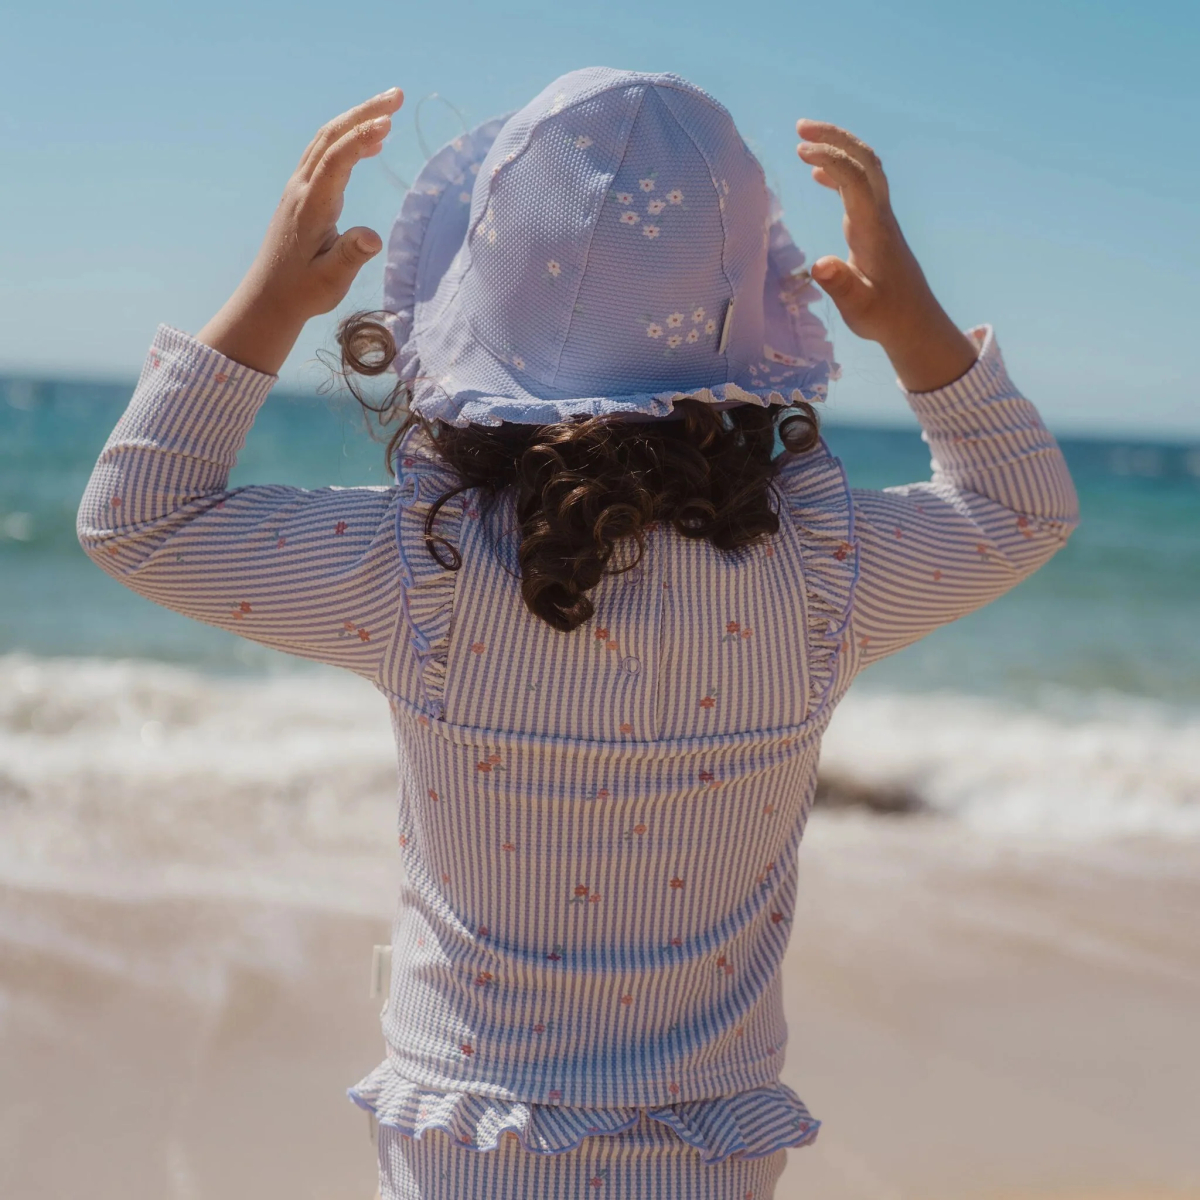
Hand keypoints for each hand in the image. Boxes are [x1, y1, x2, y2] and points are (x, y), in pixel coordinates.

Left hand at [197, 88, 403, 374]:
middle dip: (363, 112)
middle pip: (330, 137)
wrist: (269, 299)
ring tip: (389, 109)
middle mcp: (302, 189)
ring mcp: (299, 189)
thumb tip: (372, 237)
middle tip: (397, 95)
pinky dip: (347, 139)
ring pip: (325, 141)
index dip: (361, 137)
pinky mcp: (302, 195)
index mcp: (311, 206)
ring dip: (355, 119)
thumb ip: (350, 256)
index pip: (336, 159)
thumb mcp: (330, 281)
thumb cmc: (303, 293)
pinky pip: (324, 154)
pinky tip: (370, 142)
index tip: (389, 122)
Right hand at [796, 120, 977, 392]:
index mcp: (874, 229)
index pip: (856, 179)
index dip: (831, 159)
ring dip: (838, 149)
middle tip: (801, 127)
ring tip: (804, 141)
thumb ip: (841, 285)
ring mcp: (880, 218)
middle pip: (865, 160)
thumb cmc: (885, 317)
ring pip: (864, 169)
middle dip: (836, 138)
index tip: (801, 151)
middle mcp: (880, 215)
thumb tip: (821, 265)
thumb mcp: (860, 307)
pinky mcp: (876, 227)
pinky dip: (839, 172)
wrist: (914, 323)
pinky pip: (859, 187)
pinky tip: (818, 175)